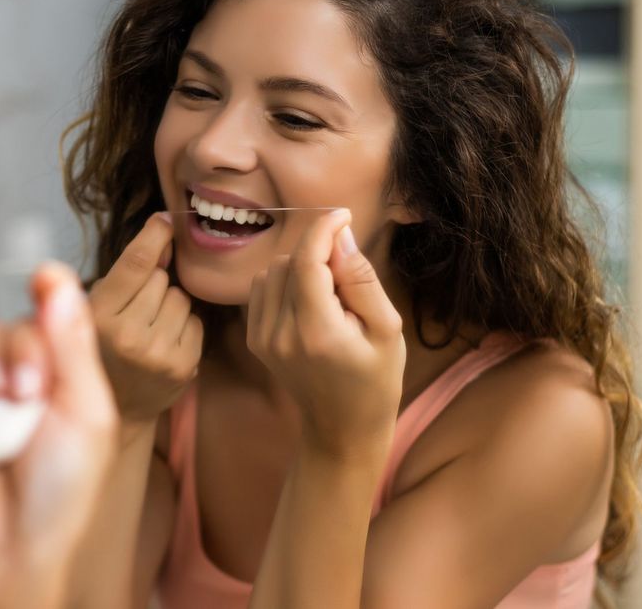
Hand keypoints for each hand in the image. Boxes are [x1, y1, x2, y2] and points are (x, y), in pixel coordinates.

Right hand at [0, 262, 116, 607]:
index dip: (49, 293)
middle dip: (21, 351)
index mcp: (65, 379)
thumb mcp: (85, 414)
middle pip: (16, 324)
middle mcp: (23, 379)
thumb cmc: (58, 490)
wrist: (4, 547)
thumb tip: (59, 279)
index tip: (43, 276)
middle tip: (26, 394)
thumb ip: (73, 346)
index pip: (55, 318)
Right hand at [89, 213, 202, 424]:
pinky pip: (196, 321)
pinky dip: (183, 325)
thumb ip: (125, 273)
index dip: (154, 235)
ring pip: (181, 298)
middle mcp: (128, 336)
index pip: (136, 264)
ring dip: (170, 304)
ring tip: (150, 327)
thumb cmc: (103, 346)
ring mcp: (159, 354)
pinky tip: (165, 341)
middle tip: (137, 308)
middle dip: (153, 284)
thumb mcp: (96, 307)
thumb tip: (165, 233)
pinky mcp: (184, 366)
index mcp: (99, 317)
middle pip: (161, 279)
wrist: (119, 407)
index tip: (166, 219)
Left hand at [246, 209, 404, 458]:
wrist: (341, 427)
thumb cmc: (375, 379)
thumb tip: (340, 236)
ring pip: (272, 271)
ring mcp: (262, 338)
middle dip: (319, 253)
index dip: (323, 229)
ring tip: (331, 294)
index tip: (344, 215)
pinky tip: (310, 302)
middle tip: (348, 277)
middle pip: (289, 261)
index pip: (307, 262)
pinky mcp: (254, 338)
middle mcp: (280, 334)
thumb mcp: (387, 329)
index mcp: (317, 333)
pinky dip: (285, 282)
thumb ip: (361, 280)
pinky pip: (262, 288)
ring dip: (301, 266)